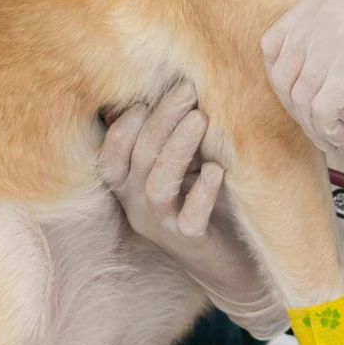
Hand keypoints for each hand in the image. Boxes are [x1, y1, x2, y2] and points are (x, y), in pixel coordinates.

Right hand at [97, 83, 285, 337]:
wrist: (234, 263)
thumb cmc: (207, 200)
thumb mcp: (186, 164)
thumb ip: (174, 135)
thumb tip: (180, 81)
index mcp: (129, 183)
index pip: (110, 151)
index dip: (126, 122)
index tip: (153, 90)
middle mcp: (138, 204)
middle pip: (139, 155)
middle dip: (162, 118)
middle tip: (188, 89)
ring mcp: (161, 224)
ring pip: (157, 182)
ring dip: (177, 146)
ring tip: (200, 117)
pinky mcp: (190, 242)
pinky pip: (189, 217)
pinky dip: (203, 191)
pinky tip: (218, 170)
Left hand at [263, 0, 343, 152]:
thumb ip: (342, 23)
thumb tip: (327, 67)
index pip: (273, 43)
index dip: (281, 78)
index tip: (298, 97)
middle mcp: (321, 16)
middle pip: (283, 75)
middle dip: (296, 108)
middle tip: (317, 126)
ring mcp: (334, 42)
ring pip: (300, 99)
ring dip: (313, 127)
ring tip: (332, 137)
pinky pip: (320, 113)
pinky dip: (326, 133)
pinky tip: (342, 137)